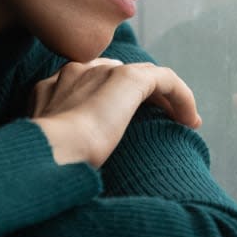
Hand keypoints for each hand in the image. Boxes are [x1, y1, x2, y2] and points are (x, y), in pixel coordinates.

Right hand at [30, 59, 201, 168]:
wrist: (50, 152)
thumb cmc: (45, 163)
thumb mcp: (48, 150)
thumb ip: (59, 143)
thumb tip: (73, 165)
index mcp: (52, 87)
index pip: (88, 82)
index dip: (110, 99)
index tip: (123, 125)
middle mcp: (76, 71)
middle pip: (116, 73)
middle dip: (138, 95)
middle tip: (158, 122)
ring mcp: (100, 72)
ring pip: (143, 75)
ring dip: (165, 98)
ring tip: (182, 121)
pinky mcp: (126, 79)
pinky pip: (164, 79)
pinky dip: (181, 96)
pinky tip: (191, 121)